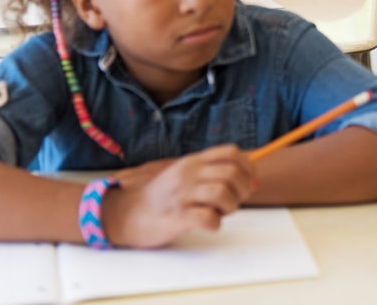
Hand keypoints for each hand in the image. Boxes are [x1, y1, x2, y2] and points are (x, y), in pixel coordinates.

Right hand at [102, 145, 255, 248]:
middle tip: (235, 201)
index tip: (250, 181)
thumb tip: (248, 176)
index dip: (248, 166)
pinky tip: (209, 224)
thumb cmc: (162, 196)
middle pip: (232, 173)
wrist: (126, 213)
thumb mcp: (185, 173)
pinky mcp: (176, 217)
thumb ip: (211, 171)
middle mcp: (188, 174)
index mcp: (193, 161)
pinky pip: (207, 218)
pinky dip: (215, 223)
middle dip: (243, 189)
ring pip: (222, 193)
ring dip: (230, 206)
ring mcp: (182, 194)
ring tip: (221, 213)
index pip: (231, 152)